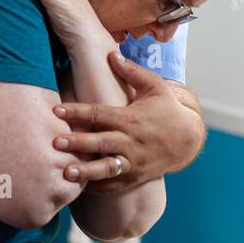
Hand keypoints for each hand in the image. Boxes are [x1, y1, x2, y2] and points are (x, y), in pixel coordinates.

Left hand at [52, 51, 205, 193]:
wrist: (188, 140)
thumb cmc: (167, 109)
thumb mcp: (155, 86)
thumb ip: (132, 71)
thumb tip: (111, 54)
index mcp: (131, 118)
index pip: (100, 114)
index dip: (78, 112)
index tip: (57, 110)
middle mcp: (131, 142)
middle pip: (100, 142)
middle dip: (78, 142)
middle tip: (55, 142)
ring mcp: (133, 162)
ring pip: (107, 168)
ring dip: (86, 171)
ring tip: (66, 173)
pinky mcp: (135, 177)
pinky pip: (114, 186)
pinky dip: (98, 188)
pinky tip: (79, 187)